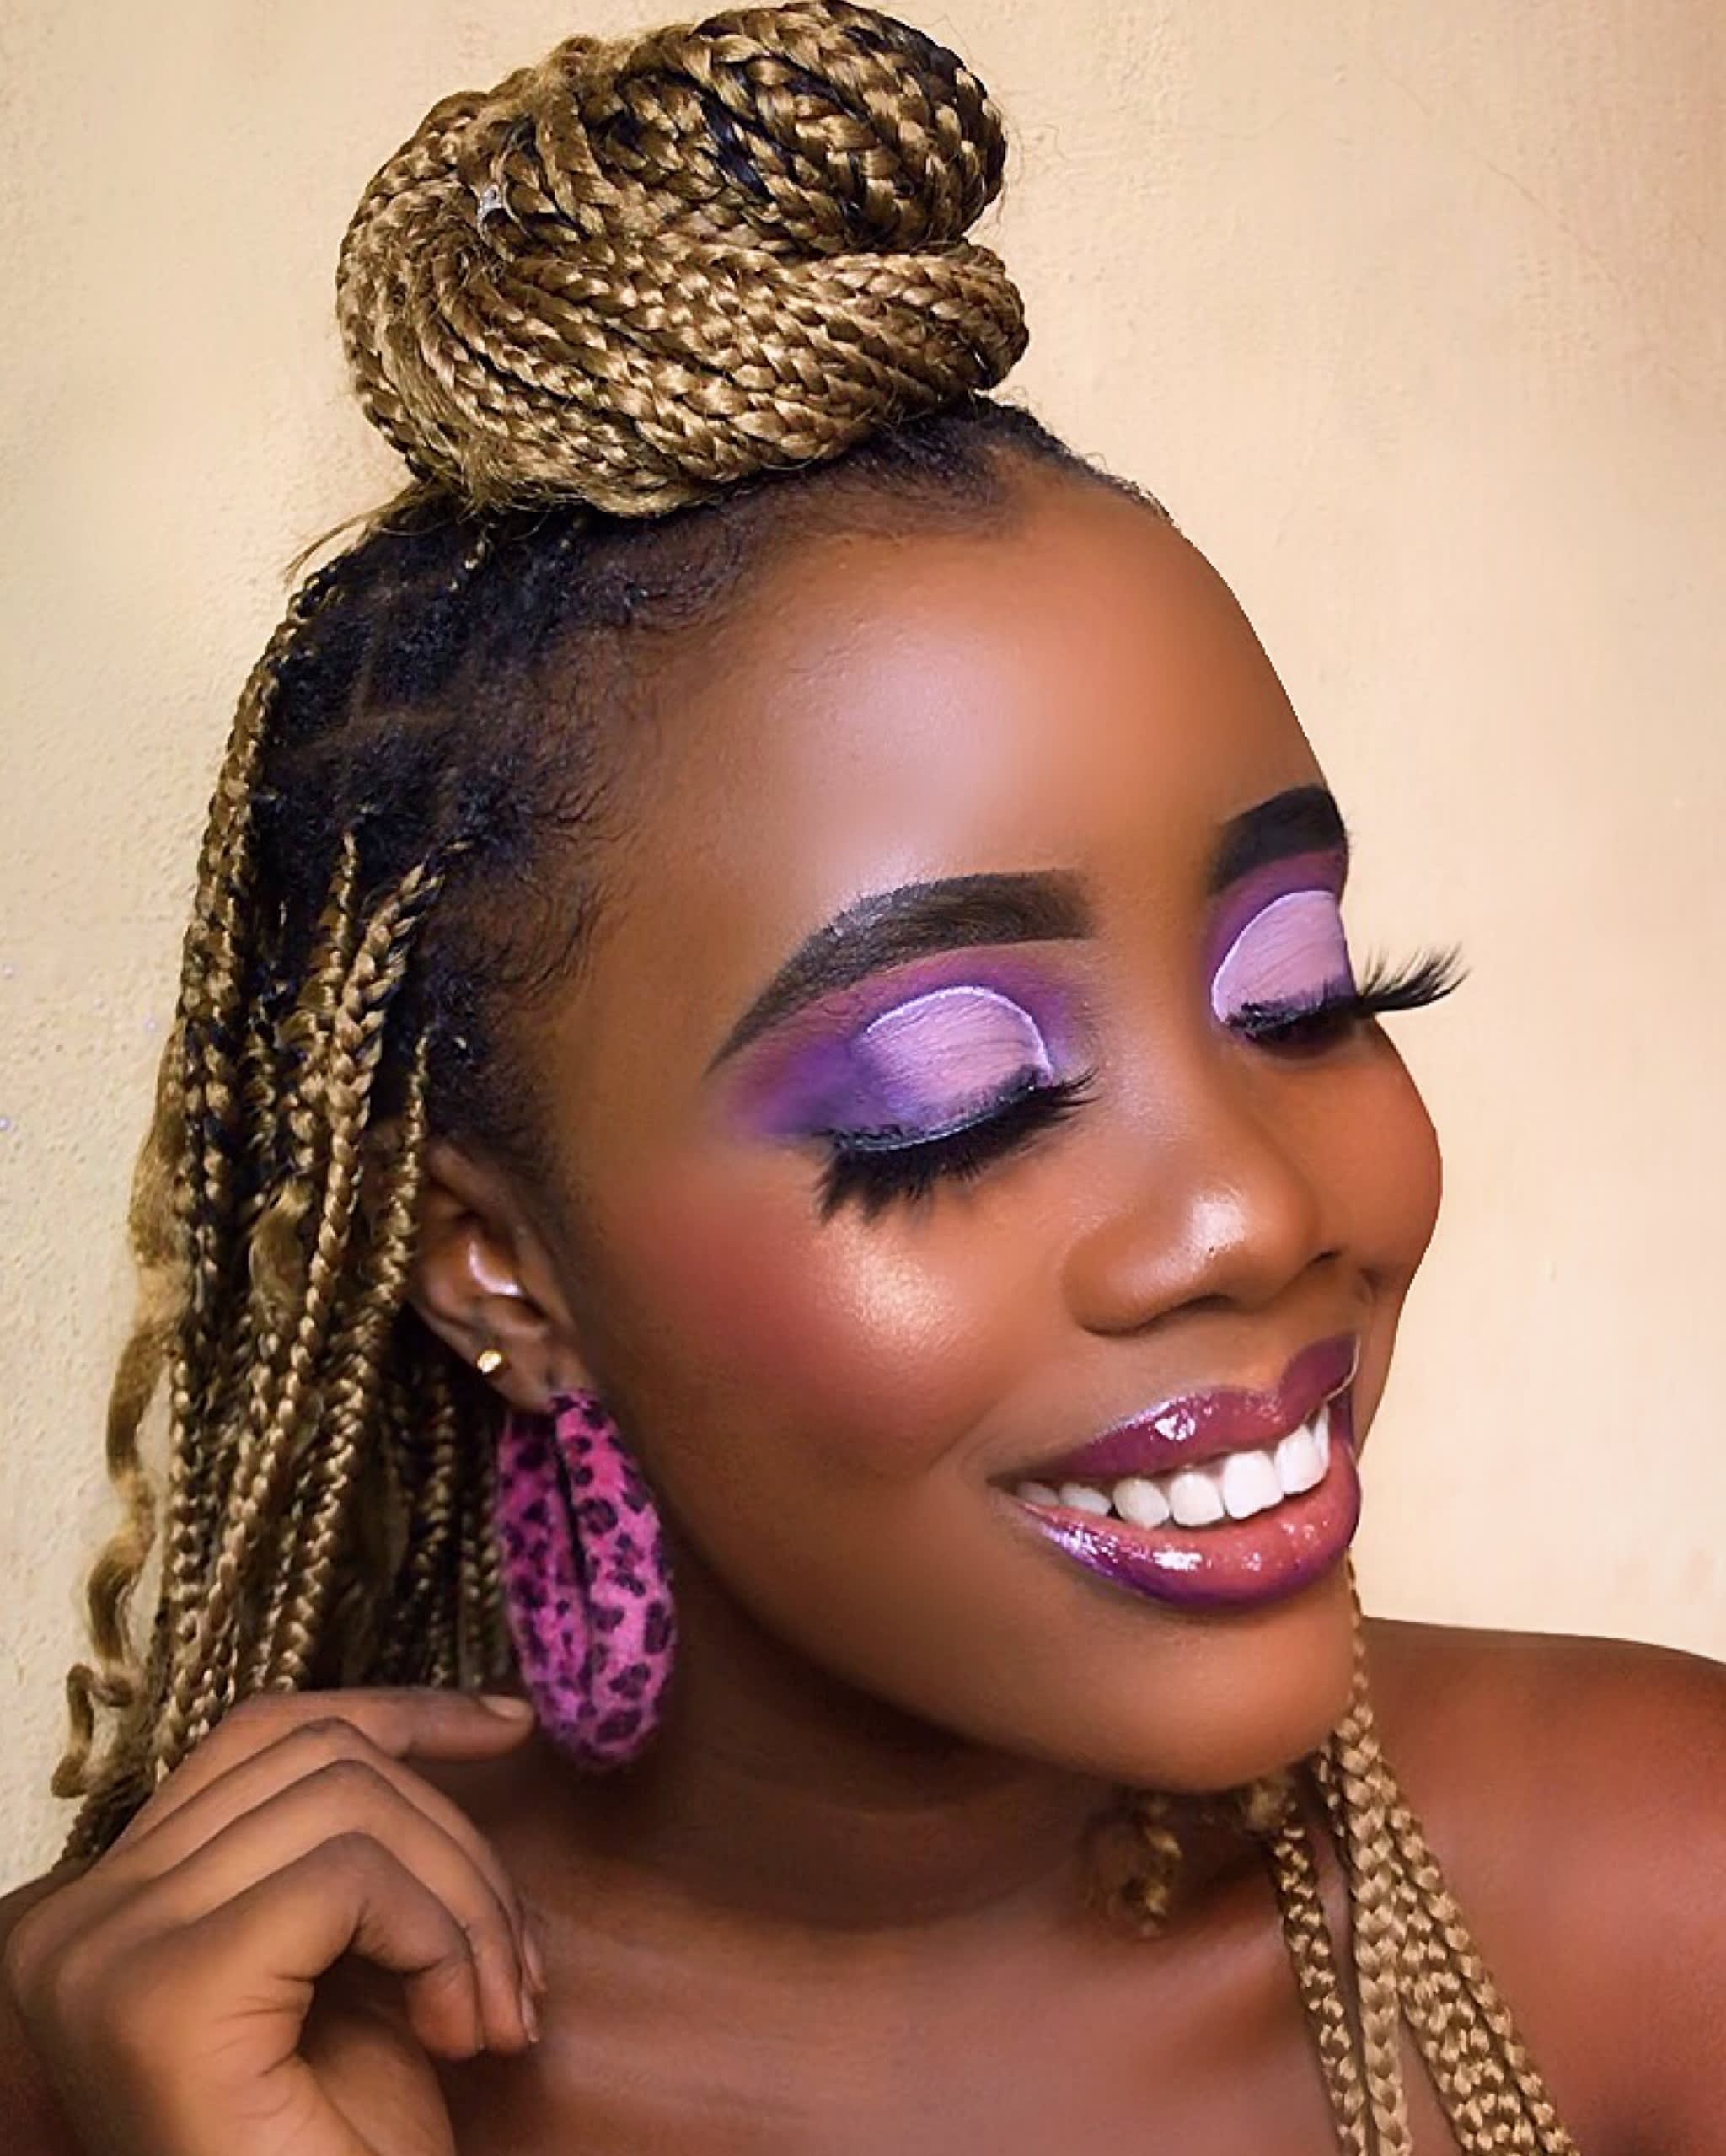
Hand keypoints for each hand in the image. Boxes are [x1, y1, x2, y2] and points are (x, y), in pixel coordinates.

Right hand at [4, 1688, 545, 2155]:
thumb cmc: (336, 2154)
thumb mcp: (351, 1969)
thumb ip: (359, 1850)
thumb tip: (477, 1721)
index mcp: (108, 1907)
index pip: (266, 1734)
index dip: (399, 1715)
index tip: (511, 1728)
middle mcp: (78, 1921)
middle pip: (321, 1759)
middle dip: (456, 1844)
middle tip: (516, 1975)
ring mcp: (106, 1953)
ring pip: (349, 1802)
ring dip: (467, 1904)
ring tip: (496, 2015)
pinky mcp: (165, 1995)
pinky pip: (349, 1875)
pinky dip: (441, 1940)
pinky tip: (458, 2035)